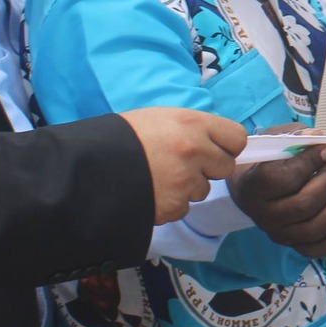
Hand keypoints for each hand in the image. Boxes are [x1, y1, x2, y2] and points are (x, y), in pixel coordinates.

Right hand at [123, 108, 247, 224]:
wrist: (88, 167)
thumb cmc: (121, 136)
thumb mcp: (159, 118)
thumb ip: (190, 129)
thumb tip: (212, 142)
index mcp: (192, 124)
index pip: (237, 138)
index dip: (226, 145)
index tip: (214, 148)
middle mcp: (195, 151)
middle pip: (225, 167)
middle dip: (209, 168)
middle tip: (184, 164)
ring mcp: (185, 182)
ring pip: (203, 190)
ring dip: (188, 187)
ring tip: (159, 177)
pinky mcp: (173, 207)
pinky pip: (183, 208)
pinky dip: (171, 204)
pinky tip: (151, 192)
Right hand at [230, 144, 325, 258]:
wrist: (252, 185)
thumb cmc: (267, 159)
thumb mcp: (275, 141)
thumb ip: (295, 137)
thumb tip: (317, 137)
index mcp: (253, 187)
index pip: (285, 179)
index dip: (311, 162)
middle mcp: (263, 215)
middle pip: (304, 205)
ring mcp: (278, 233)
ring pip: (314, 228)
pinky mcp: (292, 245)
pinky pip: (318, 249)